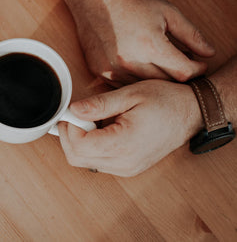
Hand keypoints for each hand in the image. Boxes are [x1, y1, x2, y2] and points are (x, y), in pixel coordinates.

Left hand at [57, 80, 202, 176]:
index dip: (69, 127)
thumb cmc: (166, 101)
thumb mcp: (131, 95)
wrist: (192, 113)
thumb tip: (73, 110)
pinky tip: (101, 129)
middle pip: (76, 158)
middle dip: (69, 135)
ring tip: (94, 120)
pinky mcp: (127, 168)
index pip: (79, 146)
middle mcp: (124, 163)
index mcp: (124, 144)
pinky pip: (96, 162)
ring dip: (79, 141)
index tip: (73, 111)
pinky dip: (91, 147)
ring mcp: (126, 169)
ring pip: (84, 162)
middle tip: (78, 115)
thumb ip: (99, 104)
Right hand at [63, 0, 214, 85]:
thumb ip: (191, 34)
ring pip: (144, 87)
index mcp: (151, 46)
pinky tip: (140, 64)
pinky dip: (135, 79)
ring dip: (156, 79)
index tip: (200, 64)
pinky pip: (124, 85)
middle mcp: (131, 61)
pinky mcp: (100, 72)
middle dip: (178, 74)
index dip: (197, 69)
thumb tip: (209, 53)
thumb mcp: (167, 12)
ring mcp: (113, 69)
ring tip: (161, 63)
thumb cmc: (131, 0)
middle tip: (183, 63)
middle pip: (165, 82)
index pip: (184, 72)